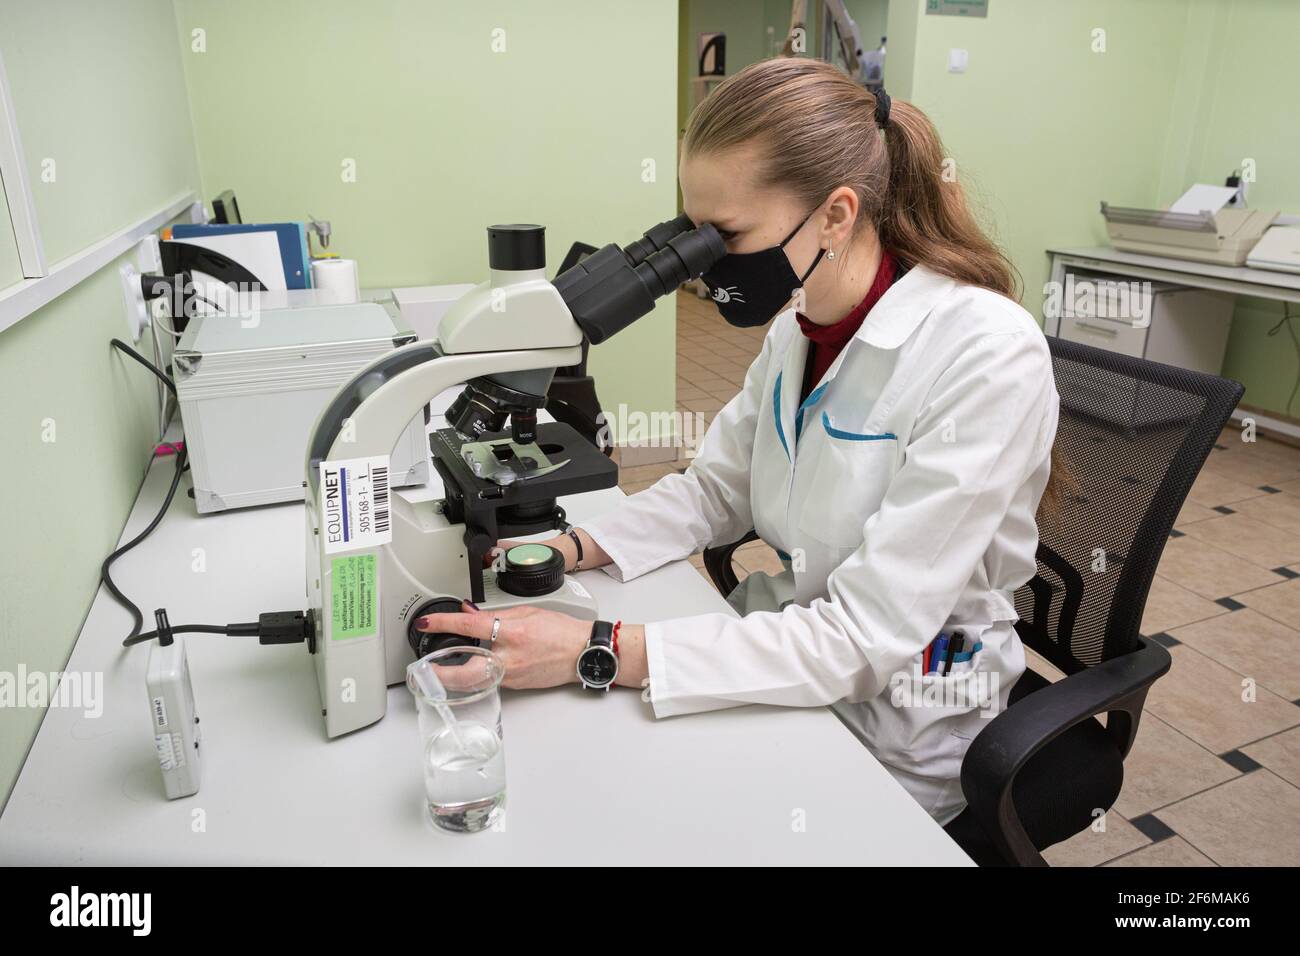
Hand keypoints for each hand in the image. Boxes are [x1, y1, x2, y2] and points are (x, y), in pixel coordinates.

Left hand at [415, 601, 590, 688]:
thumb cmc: (561, 631)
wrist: (582, 653)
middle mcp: (510, 658)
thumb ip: (495, 614)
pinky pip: (488, 682)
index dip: (444, 623)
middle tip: (423, 668)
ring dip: (452, 678)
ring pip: (474, 682)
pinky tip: (465, 671)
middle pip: (465, 672)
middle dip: (439, 673)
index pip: (470, 627)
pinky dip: (472, 677)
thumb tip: (469, 613)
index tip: (427, 622)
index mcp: (513, 633)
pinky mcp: (515, 686)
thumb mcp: (528, 612)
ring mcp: (512, 675)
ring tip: (438, 671)